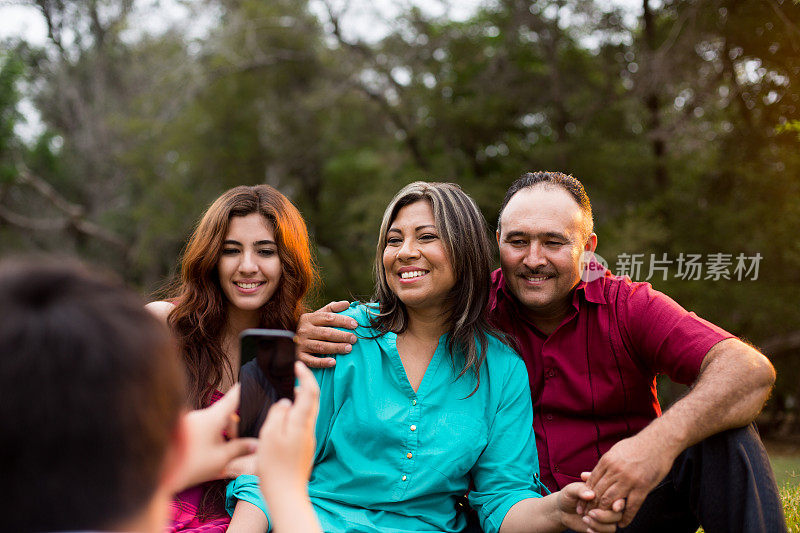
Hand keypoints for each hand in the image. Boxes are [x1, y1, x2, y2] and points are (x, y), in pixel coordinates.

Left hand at [171, 384, 258, 491]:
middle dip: (234, 429)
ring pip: (213, 424)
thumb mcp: (221, 459)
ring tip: (223, 457)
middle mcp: (201, 415)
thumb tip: (257, 444)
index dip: (245, 391)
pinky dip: (209, 440)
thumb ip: (240, 449)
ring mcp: (191, 422)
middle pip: (225, 415)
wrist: (156, 472)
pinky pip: (202, 431)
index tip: (252, 383)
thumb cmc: (191, 464)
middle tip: (239, 446)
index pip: (234, 396)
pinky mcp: (182, 431)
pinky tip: (209, 458)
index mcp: (213, 416)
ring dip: (221, 437)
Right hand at [257, 361, 319, 495]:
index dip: (305, 375)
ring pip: (308, 413)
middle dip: (305, 385)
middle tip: (294, 376)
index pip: (309, 392)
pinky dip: (296, 415)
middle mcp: (308, 430)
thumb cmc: (274, 466)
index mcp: (301, 423)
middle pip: (312, 401)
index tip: (298, 365)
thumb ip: (278, 414)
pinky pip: (302, 424)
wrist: (286, 494)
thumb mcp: (269, 435)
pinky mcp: (304, 449)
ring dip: (300, 400)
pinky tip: (284, 419)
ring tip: (287, 395)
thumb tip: (286, 401)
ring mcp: (308, 440)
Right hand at [295, 300, 357, 367]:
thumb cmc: (310, 327)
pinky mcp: (299, 357)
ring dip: (336, 348)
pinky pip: (312, 361)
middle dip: (342, 335)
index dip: (343, 320)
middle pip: (326, 333)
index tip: (355, 324)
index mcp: (309, 318)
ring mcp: (301, 344)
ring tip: (348, 348)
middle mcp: (304, 330)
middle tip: (354, 338)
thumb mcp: (317, 315)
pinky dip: (322, 362)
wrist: (288, 341)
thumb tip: (347, 304)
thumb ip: (332, 308)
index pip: (328, 318)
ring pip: (321, 346)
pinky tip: (333, 362)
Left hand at [559, 481, 623, 532]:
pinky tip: (587, 528)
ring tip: (584, 519)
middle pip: (618, 515)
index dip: (619, 503)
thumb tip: (591, 495)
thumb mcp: (571, 490)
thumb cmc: (568, 496)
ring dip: (599, 525)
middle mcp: (608, 507)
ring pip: (613, 526)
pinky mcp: (600, 528)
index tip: (614, 507)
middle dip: (605, 516)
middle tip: (590, 513)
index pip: (618, 498)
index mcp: (605, 493)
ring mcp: (605, 519)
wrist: (562, 509)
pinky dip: (597, 532)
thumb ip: (580, 491)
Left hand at [583, 433, 675, 526]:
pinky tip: (622, 523)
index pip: (592, 482)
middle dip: (591, 506)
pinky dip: (626, 517)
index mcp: (607, 461)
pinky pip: (632, 506)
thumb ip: (600, 466)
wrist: (659, 442)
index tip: (580, 504)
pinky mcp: (643, 487)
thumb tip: (583, 475)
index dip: (585, 495)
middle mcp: (616, 471)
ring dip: (605, 512)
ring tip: (601, 521)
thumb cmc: (636, 446)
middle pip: (598, 493)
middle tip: (586, 516)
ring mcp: (629, 480)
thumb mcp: (614, 451)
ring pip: (611, 500)